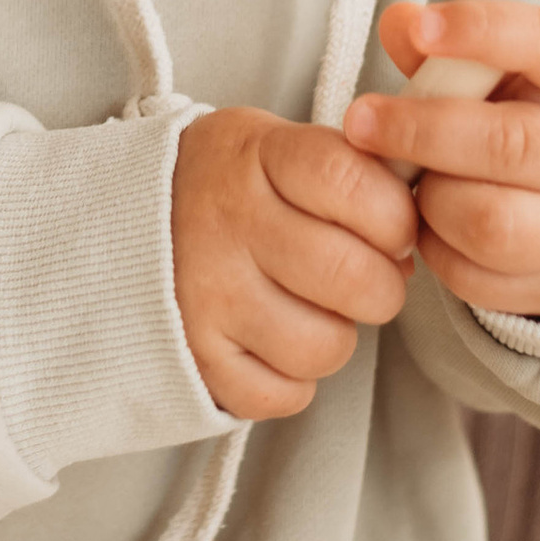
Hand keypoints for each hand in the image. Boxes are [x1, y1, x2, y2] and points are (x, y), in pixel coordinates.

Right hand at [170, 109, 417, 419]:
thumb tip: (420, 225)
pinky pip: (285, 395)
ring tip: (309, 306)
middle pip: (356, 277)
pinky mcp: (197, 358)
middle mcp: (226, 225)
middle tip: (361, 274)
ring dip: (335, 334)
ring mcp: (206, 297)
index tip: (391, 226)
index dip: (396, 215)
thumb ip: (349, 169)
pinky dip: (292, 378)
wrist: (119, 225)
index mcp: (255, 158)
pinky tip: (273, 339)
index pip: (354, 182)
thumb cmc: (228, 186)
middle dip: (381, 284)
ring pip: (327, 346)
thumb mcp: (277, 145)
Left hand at [348, 1, 539, 321]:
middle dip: (420, 131)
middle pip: (509, 145)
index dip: (482, 31)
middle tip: (361, 121)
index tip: (424, 29)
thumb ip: (462, 50)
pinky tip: (428, 221)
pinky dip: (436, 249)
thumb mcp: (532, 73)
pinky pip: (477, 278)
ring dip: (430, 199)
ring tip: (412, 180)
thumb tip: (399, 23)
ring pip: (491, 223)